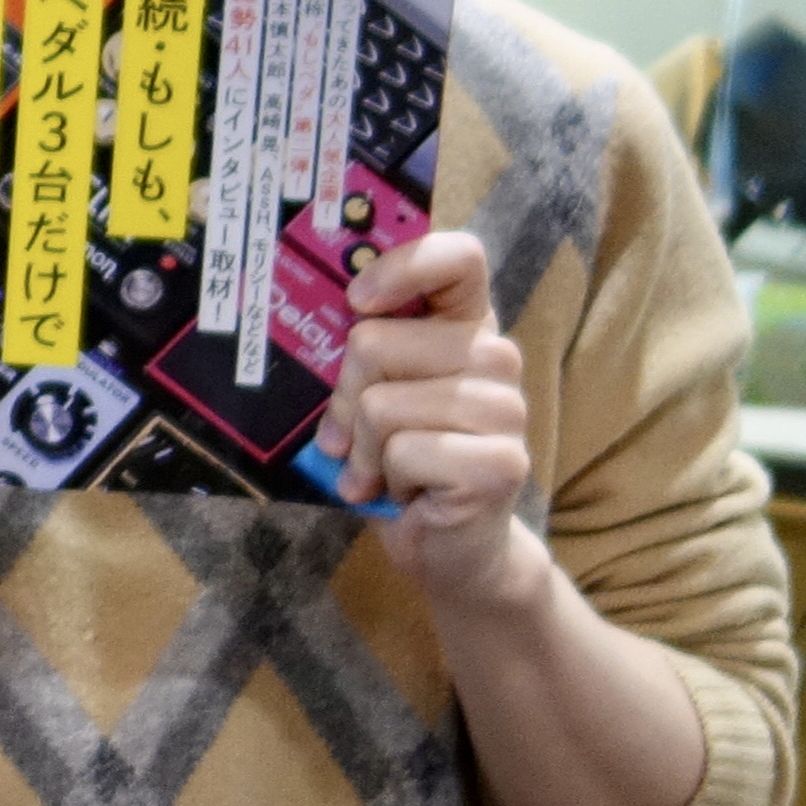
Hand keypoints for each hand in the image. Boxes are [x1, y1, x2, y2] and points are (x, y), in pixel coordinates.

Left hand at [339, 229, 540, 598]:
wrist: (448, 547)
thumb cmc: (400, 463)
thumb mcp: (371, 397)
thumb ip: (357, 356)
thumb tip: (299, 324)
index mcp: (466, 325)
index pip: (458, 257)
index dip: (401, 266)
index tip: (357, 301)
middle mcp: (495, 357)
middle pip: (376, 341)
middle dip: (344, 399)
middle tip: (353, 438)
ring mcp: (506, 409)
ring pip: (382, 404)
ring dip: (363, 450)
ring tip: (381, 470)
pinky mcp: (503, 462)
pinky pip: (403, 452)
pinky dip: (383, 480)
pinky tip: (404, 494)